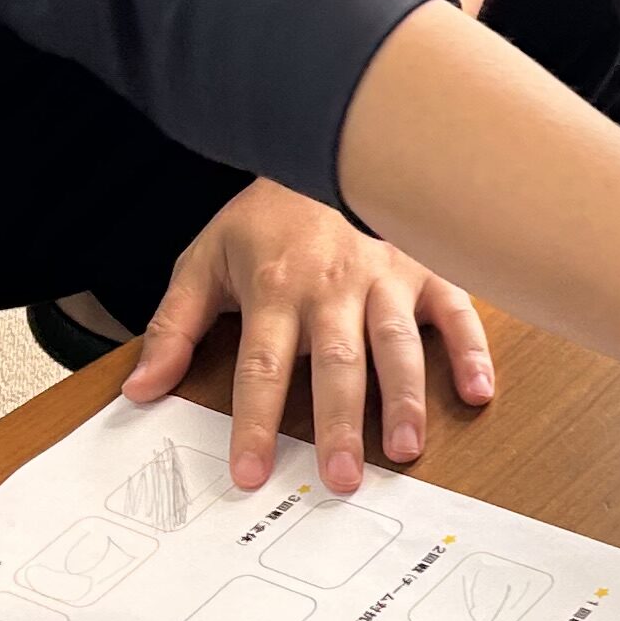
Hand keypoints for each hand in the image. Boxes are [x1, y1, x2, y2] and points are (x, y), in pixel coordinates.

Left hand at [122, 176, 494, 492]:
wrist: (321, 142)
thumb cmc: (267, 216)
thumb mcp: (204, 260)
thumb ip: (175, 327)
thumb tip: (142, 388)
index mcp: (276, 287)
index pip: (261, 366)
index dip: (255, 423)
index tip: (251, 473)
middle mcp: (333, 286)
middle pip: (337, 363)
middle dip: (339, 424)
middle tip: (342, 478)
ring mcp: (386, 276)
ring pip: (397, 344)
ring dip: (404, 398)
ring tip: (405, 449)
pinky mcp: (426, 269)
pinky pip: (455, 311)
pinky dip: (471, 351)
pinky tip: (477, 392)